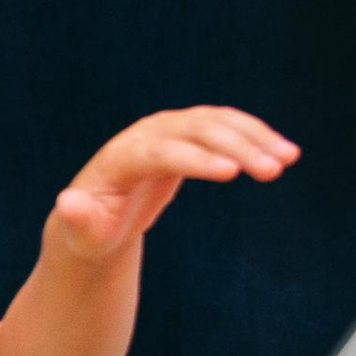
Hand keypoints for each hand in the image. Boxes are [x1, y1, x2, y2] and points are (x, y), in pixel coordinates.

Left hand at [48, 109, 298, 261]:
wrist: (98, 213)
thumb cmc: (90, 230)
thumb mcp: (81, 233)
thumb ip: (77, 219)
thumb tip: (66, 204)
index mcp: (120, 157)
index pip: (161, 152)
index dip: (196, 160)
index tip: (233, 173)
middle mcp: (145, 134)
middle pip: (195, 131)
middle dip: (237, 148)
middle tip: (275, 171)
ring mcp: (167, 128)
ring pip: (216, 122)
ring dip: (254, 136)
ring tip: (289, 158)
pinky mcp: (187, 133)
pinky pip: (225, 127)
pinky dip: (254, 135)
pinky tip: (285, 152)